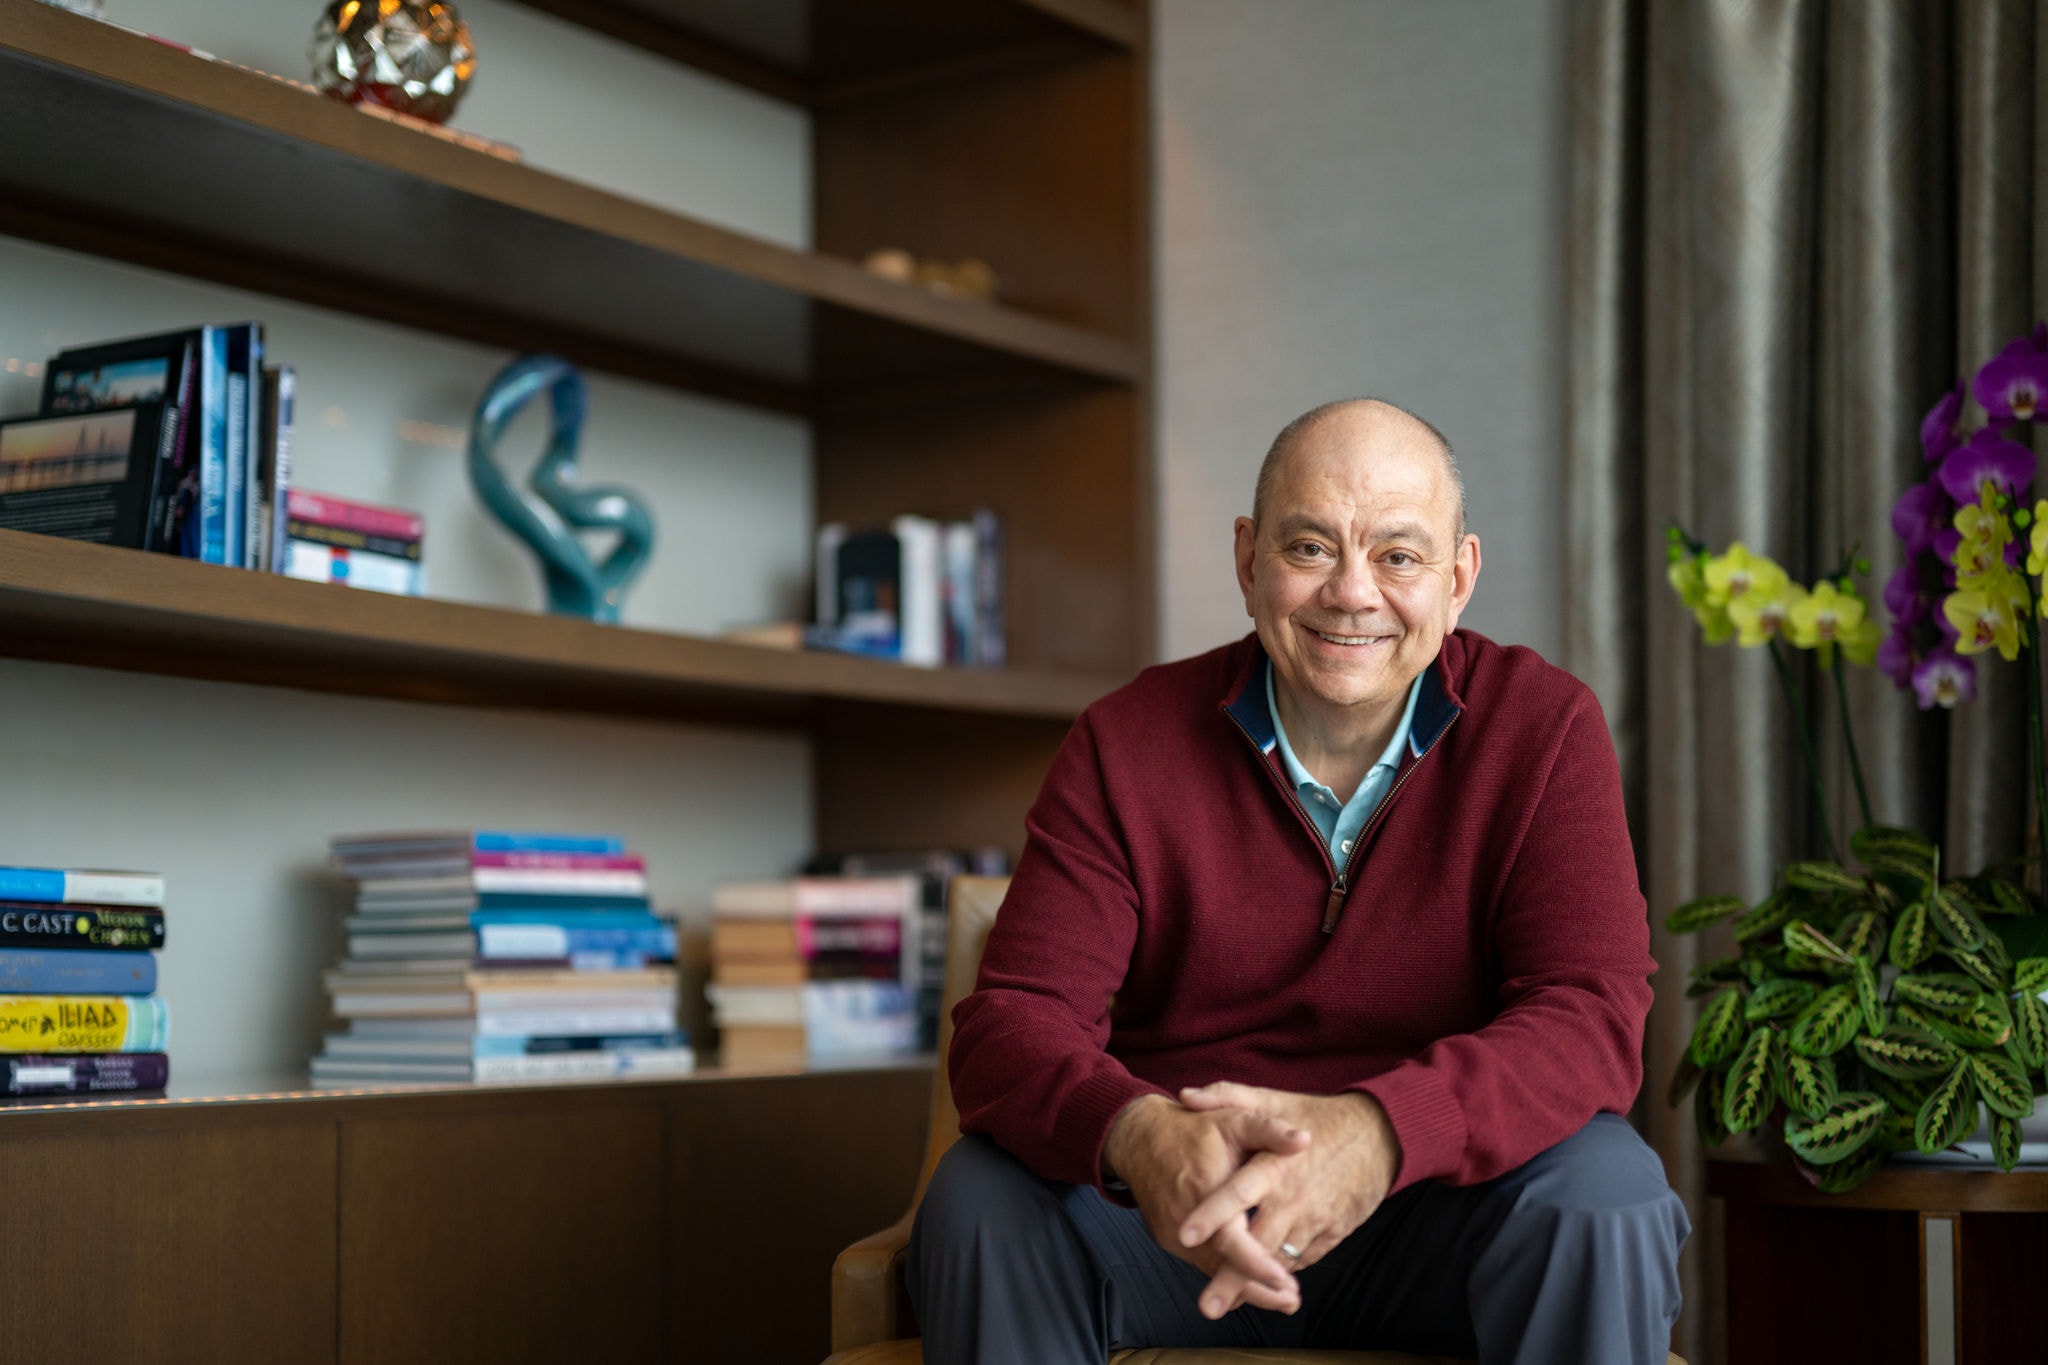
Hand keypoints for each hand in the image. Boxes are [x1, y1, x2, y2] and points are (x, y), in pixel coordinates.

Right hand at [1102, 1093, 1310, 1315]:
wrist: (1140, 1138)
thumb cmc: (1193, 1128)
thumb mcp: (1233, 1119)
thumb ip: (1269, 1130)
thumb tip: (1305, 1140)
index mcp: (1206, 1188)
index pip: (1231, 1239)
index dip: (1257, 1264)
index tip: (1285, 1282)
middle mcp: (1185, 1217)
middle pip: (1223, 1267)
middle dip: (1258, 1289)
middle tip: (1290, 1301)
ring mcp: (1174, 1232)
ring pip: (1211, 1270)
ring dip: (1243, 1288)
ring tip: (1278, 1297)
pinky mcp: (1168, 1240)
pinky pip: (1201, 1262)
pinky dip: (1224, 1274)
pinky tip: (1249, 1282)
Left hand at [1174, 1083, 1401, 1313]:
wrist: (1380, 1135)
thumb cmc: (1317, 1116)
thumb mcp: (1274, 1099)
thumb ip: (1227, 1097)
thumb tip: (1184, 1096)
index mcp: (1276, 1165)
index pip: (1238, 1194)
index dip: (1212, 1215)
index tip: (1183, 1235)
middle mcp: (1295, 1197)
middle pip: (1259, 1245)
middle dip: (1232, 1277)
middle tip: (1206, 1307)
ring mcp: (1316, 1219)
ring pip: (1281, 1261)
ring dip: (1255, 1286)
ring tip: (1225, 1306)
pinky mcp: (1333, 1233)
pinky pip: (1302, 1260)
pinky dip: (1281, 1274)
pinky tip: (1259, 1287)